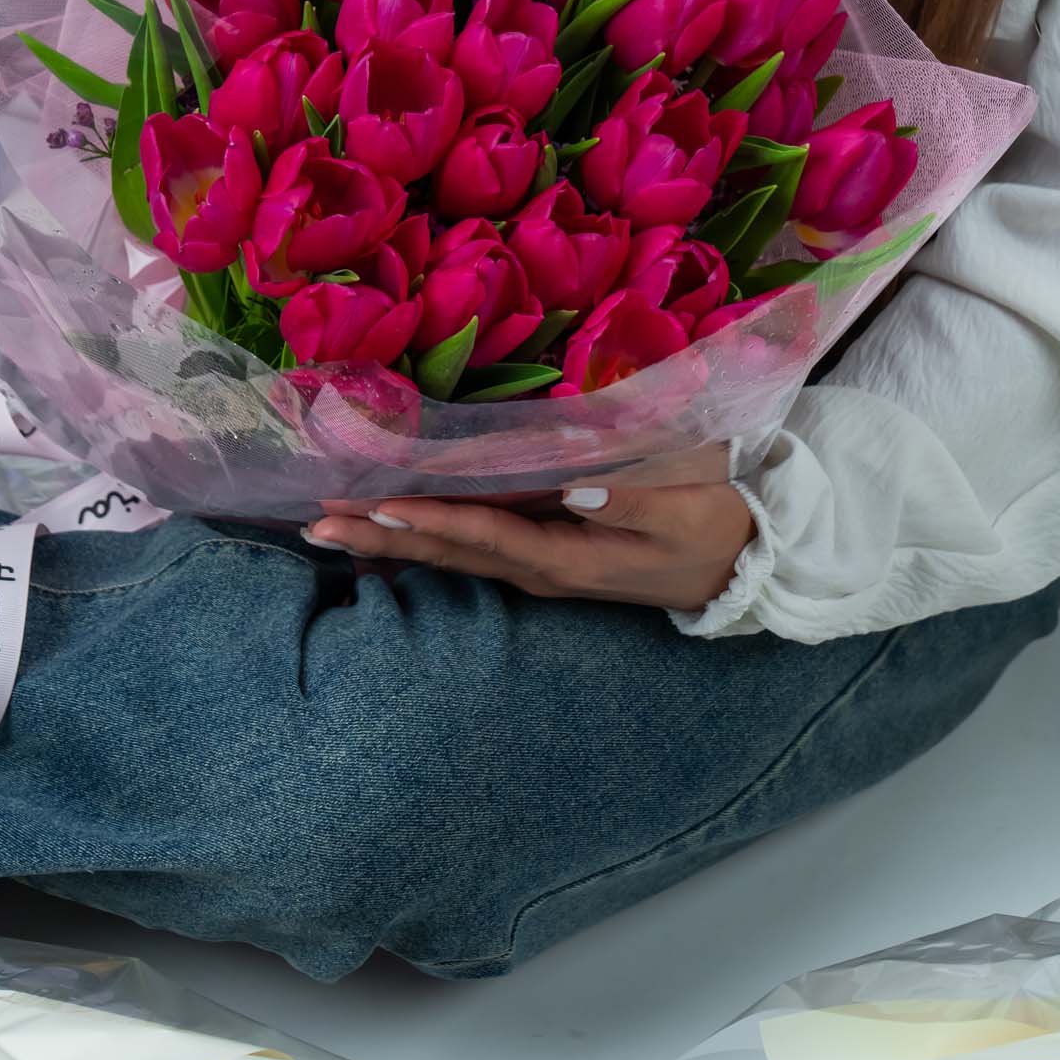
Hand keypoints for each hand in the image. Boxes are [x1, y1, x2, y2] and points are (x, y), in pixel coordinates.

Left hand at [302, 449, 753, 610]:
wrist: (746, 565)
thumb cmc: (715, 525)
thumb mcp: (683, 509)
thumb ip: (627, 500)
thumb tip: (571, 488)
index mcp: (568, 559)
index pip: (485, 536)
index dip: (431, 521)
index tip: (377, 508)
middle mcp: (540, 570)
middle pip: (447, 553)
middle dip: (379, 537)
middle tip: (314, 525)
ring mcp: (538, 570)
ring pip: (449, 556)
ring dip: (386, 542)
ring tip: (326, 530)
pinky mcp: (542, 559)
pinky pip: (468, 553)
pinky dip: (419, 541)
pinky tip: (383, 538)